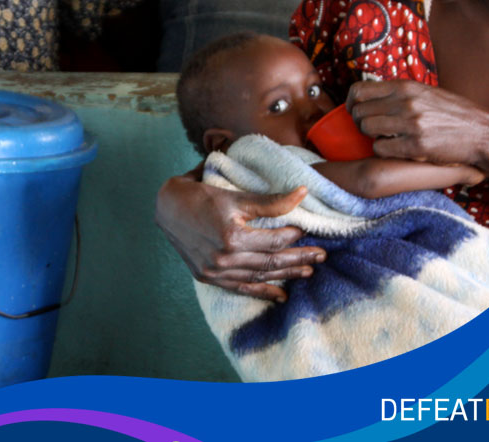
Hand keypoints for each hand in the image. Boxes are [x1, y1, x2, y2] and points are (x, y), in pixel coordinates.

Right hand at [156, 170, 326, 302]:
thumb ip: (270, 201)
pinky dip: (261, 292)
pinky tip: (280, 295)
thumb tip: (302, 194)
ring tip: (307, 273)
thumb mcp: (236, 196)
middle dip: (299, 259)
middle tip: (321, 256)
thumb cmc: (200, 196)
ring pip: (259, 276)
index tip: (308, 231)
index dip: (293, 236)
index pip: (273, 240)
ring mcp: (216, 271)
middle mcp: (224, 259)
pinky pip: (241, 288)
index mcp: (232, 237)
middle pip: (271, 262)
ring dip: (285, 276)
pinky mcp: (209, 277)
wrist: (167, 207)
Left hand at [346, 80, 488, 173]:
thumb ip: (399, 93)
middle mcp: (405, 102)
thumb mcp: (425, 93)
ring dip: (371, 137)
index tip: (353, 111)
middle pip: (359, 112)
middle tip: (372, 129)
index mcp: (405, 86)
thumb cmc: (453, 114)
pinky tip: (396, 149)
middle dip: (361, 123)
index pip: (358, 90)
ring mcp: (410, 123)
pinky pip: (380, 148)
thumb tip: (370, 95)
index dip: (350, 103)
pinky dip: (383, 150)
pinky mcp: (416, 146)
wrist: (483, 133)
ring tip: (385, 138)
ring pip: (366, 129)